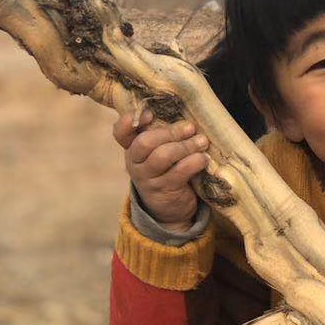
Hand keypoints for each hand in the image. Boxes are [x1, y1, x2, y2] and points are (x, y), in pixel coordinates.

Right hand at [114, 107, 208, 230]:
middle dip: (170, 132)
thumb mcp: (160, 154)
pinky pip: (179, 172)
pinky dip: (194, 162)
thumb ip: (164, 137)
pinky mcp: (164, 190)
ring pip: (163, 156)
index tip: (148, 114)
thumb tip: (185, 118)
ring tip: (202, 142)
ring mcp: (148, 179)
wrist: (170, 210)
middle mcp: (135, 164)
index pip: (120, 133)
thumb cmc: (168, 172)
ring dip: (186, 146)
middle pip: (145, 142)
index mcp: (132, 150)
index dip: (129, 121)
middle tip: (191, 127)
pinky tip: (204, 159)